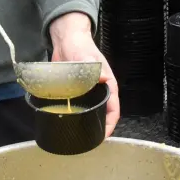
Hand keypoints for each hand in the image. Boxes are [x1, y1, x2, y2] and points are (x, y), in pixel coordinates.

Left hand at [49, 12, 119, 136]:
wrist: (65, 39)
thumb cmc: (79, 45)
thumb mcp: (85, 56)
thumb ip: (92, 66)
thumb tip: (103, 78)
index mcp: (108, 84)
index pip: (114, 109)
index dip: (110, 125)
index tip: (103, 137)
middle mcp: (100, 89)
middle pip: (104, 113)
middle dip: (99, 127)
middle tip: (89, 140)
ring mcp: (89, 90)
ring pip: (92, 110)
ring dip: (88, 122)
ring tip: (79, 134)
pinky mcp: (77, 90)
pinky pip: (80, 105)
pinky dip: (77, 114)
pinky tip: (68, 121)